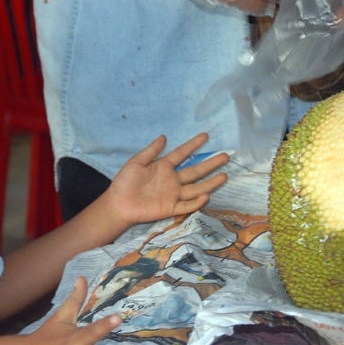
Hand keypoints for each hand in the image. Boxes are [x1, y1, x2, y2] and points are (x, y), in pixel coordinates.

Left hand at [107, 133, 228, 227]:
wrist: (118, 203)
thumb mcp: (136, 162)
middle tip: (225, 156)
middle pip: (195, 171)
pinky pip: (186, 205)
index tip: (205, 136)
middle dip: (210, 164)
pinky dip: (196, 202)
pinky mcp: (170, 208)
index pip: (182, 154)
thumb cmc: (125, 182)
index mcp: (164, 166)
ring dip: (210, 183)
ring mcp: (173, 194)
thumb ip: (151, 151)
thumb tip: (164, 136)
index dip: (193, 145)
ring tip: (224, 176)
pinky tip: (206, 196)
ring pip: (196, 188)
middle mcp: (172, 180)